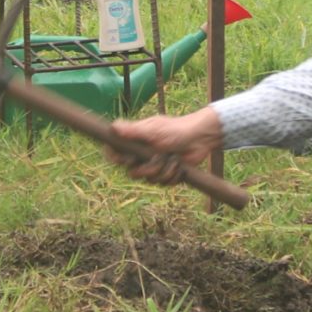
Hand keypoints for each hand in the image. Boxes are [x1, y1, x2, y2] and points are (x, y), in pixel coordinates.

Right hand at [109, 106, 223, 184]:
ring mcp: (154, 165)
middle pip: (132, 173)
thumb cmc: (176, 129)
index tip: (127, 159)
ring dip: (164, 171)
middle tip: (158, 158)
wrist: (199, 138)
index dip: (116, 159)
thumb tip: (112, 127)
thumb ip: (133, 131)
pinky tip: (180, 166)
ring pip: (149, 180)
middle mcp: (142, 155)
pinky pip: (163, 184)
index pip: (115, 153)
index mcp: (135, 142)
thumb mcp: (153, 130)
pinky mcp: (166, 174)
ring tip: (174, 159)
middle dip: (148, 168)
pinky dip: (173, 175)